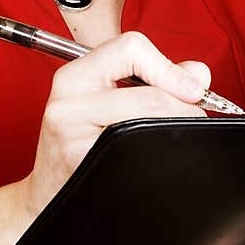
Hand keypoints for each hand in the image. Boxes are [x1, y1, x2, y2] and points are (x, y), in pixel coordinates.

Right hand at [19, 30, 210, 220]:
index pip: (131, 47)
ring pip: (150, 125)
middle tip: (191, 121)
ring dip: (175, 134)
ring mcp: (72, 139)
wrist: (45, 196)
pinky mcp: (84, 169)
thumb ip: (154, 78)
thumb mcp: (104, 101)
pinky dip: (159, 158)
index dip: (170, 68)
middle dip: (184, 110)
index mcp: (73, 77)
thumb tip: (198, 74)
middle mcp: (66, 104)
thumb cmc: (81, 146)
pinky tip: (151, 161)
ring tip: (169, 140)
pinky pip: (141, 156)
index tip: (192, 90)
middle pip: (152, 95)